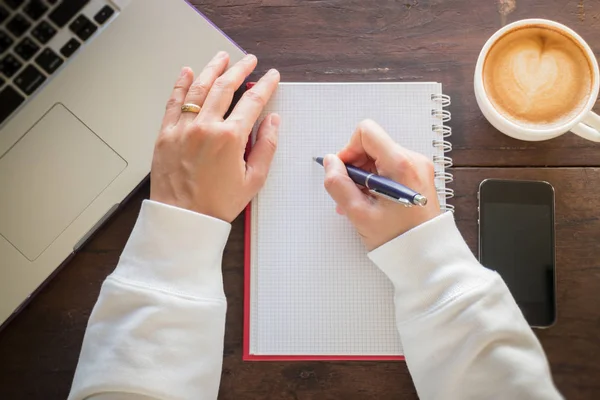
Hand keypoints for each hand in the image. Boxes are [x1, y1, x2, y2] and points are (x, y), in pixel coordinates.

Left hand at [150, 52, 280, 221]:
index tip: (271, 77)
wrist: (183, 219)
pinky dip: (181, 84)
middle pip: (225, 87)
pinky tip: (188, 72)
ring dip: (213, 69)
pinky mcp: (166, 134)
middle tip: (249, 60)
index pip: (253, 101)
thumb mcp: (254, 180)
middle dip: (240, 69)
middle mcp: (206, 127)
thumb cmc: (217, 204)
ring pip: (199, 88)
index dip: (265, 85)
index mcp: (230, 138)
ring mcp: (183, 128)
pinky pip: (174, 102)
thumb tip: (273, 122)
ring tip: (222, 57)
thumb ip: (267, 146)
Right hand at [323, 119, 440, 250]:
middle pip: (373, 145)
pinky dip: (376, 181)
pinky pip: (390, 169)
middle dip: (355, 167)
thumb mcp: (359, 213)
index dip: (348, 149)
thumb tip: (330, 162)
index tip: (343, 172)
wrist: (427, 257)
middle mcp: (413, 160)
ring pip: (380, 158)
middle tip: (349, 194)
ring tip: (359, 203)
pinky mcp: (419, 177)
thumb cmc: (397, 239)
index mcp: (400, 164)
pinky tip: (372, 202)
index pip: (366, 132)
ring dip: (364, 176)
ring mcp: (418, 168)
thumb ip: (338, 184)